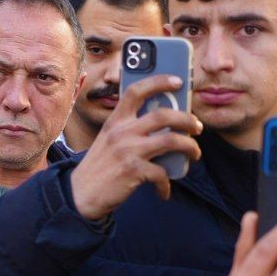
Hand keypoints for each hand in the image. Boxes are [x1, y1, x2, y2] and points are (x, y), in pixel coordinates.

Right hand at [70, 74, 201, 219]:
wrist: (80, 194)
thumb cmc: (99, 167)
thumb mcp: (108, 141)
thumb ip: (129, 130)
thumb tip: (164, 128)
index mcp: (115, 121)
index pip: (136, 91)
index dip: (159, 82)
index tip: (178, 81)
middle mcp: (121, 132)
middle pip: (162, 115)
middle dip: (187, 119)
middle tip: (197, 127)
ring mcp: (127, 151)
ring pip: (170, 140)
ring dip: (189, 147)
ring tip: (194, 153)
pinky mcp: (132, 171)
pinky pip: (162, 173)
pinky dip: (167, 184)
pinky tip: (164, 190)